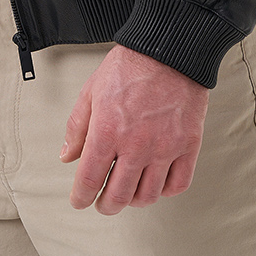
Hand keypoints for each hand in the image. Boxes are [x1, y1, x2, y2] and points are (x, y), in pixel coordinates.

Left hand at [60, 43, 208, 214]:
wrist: (169, 49)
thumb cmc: (130, 66)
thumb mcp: (91, 91)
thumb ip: (77, 127)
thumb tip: (68, 156)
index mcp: (107, 132)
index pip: (89, 180)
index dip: (81, 197)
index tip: (80, 200)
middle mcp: (136, 145)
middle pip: (118, 196)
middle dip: (106, 205)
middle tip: (103, 203)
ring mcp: (164, 148)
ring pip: (148, 196)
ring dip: (134, 201)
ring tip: (129, 193)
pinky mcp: (187, 145)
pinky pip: (177, 184)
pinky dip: (165, 191)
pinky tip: (156, 183)